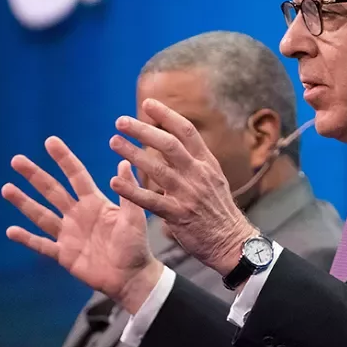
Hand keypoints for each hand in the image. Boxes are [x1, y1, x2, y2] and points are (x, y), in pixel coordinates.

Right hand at [3, 136, 164, 312]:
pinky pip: (42, 245)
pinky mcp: (64, 254)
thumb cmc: (136, 246)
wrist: (131, 278)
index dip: (64, 159)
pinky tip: (10, 231)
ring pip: (42, 215)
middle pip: (52, 191)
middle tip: (16, 160)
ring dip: (24, 202)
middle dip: (34, 176)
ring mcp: (68, 234)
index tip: (50, 142)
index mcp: (94, 203)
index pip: (75, 176)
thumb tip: (125, 163)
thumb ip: (128, 193)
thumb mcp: (134, 218)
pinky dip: (27, 239)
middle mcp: (78, 215)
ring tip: (6, 188)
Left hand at [109, 100, 257, 275]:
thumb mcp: (213, 180)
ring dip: (132, 153)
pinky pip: (150, 200)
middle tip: (120, 122)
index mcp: (206, 163)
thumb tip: (174, 146)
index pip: (186, 131)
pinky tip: (115, 181)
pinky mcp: (178, 214)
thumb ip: (194, 163)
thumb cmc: (219, 212)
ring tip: (114, 142)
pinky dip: (131, 190)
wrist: (232, 242)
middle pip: (168, 144)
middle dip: (143, 130)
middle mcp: (198, 174)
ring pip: (156, 168)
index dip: (166, 115)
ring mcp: (188, 194)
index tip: (148, 104)